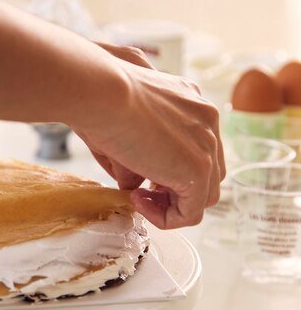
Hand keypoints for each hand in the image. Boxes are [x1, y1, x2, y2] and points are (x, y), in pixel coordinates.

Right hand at [75, 44, 225, 229]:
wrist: (104, 92)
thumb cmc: (102, 98)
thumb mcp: (126, 125)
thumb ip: (138, 154)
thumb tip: (133, 184)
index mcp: (192, 102)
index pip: (197, 147)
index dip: (170, 168)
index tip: (142, 173)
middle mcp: (207, 120)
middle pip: (207, 171)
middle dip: (174, 187)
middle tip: (141, 188)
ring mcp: (207, 145)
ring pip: (204, 194)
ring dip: (170, 204)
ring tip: (137, 196)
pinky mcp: (197, 169)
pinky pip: (191, 212)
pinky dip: (165, 217)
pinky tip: (137, 200)